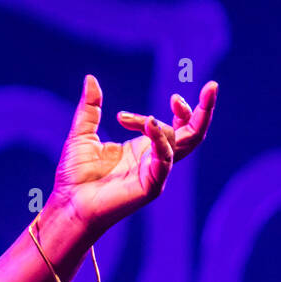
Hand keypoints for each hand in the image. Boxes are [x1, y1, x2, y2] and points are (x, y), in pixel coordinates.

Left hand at [51, 75, 217, 235]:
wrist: (68, 202)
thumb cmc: (75, 175)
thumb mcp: (82, 134)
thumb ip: (91, 108)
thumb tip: (91, 79)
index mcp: (142, 149)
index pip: (166, 126)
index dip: (146, 118)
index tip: (120, 117)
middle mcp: (154, 159)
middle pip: (192, 134)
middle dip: (204, 110)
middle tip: (212, 86)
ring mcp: (156, 172)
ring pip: (185, 144)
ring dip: (180, 122)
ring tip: (165, 107)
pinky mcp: (151, 185)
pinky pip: (166, 160)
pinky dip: (161, 140)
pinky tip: (150, 124)